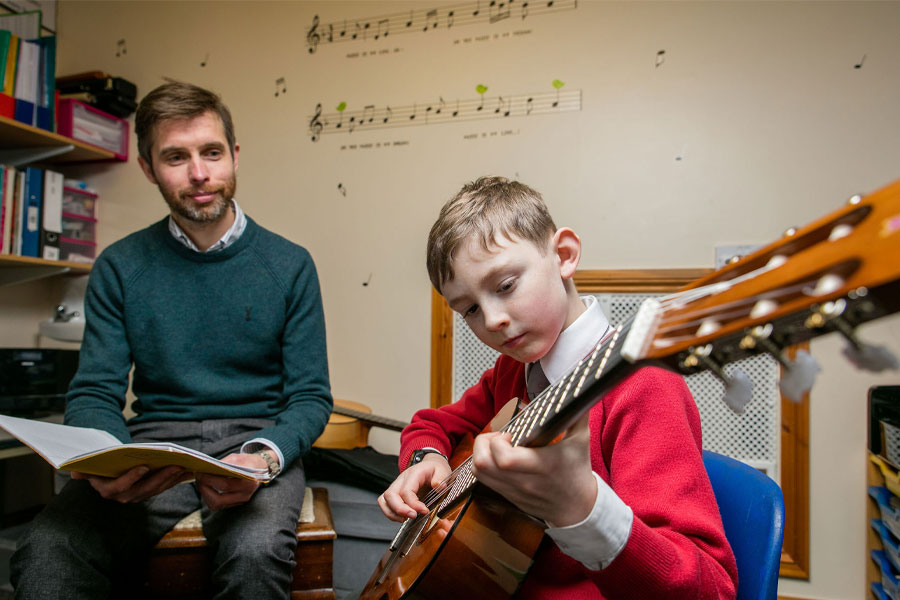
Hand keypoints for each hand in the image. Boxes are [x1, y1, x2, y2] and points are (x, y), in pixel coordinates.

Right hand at [72, 465, 188, 502]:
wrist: (106, 468)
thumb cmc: (99, 463)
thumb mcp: (90, 465)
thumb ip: (83, 470)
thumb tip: (74, 471)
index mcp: (107, 490)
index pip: (120, 487)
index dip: (132, 478)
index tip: (144, 467)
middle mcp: (123, 497)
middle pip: (144, 489)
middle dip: (161, 477)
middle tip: (175, 465)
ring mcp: (137, 495)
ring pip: (156, 488)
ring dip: (172, 478)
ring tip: (185, 466)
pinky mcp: (149, 491)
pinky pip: (163, 486)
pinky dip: (175, 479)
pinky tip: (187, 470)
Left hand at [195, 453, 265, 510]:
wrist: (260, 468)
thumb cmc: (247, 461)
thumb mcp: (236, 458)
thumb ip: (222, 464)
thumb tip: (205, 469)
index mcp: (248, 481)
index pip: (225, 485)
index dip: (209, 480)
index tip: (199, 473)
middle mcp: (245, 494)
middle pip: (218, 500)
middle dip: (204, 490)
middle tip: (199, 479)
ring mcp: (241, 501)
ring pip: (217, 505)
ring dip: (206, 495)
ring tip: (202, 483)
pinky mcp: (237, 503)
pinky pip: (220, 505)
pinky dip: (211, 497)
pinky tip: (208, 488)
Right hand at [378, 454, 450, 521]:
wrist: (430, 466)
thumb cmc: (435, 470)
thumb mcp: (443, 470)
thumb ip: (441, 478)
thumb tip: (439, 486)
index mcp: (413, 473)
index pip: (406, 490)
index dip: (413, 503)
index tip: (424, 511)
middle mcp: (401, 479)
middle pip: (391, 495)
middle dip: (400, 509)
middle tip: (413, 516)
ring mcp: (396, 485)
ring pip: (384, 499)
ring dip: (393, 512)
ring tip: (406, 519)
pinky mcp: (395, 492)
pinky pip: (384, 502)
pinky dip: (390, 512)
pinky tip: (401, 518)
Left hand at [471, 413, 597, 526]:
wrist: (577, 506)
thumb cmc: (577, 471)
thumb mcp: (581, 440)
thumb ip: (578, 414)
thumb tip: (576, 390)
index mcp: (542, 465)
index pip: (505, 459)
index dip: (498, 442)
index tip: (509, 433)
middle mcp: (524, 480)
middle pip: (483, 464)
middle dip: (483, 443)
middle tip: (499, 437)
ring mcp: (513, 489)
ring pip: (478, 472)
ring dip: (480, 453)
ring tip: (496, 445)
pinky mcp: (507, 495)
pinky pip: (482, 479)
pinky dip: (482, 464)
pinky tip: (496, 456)